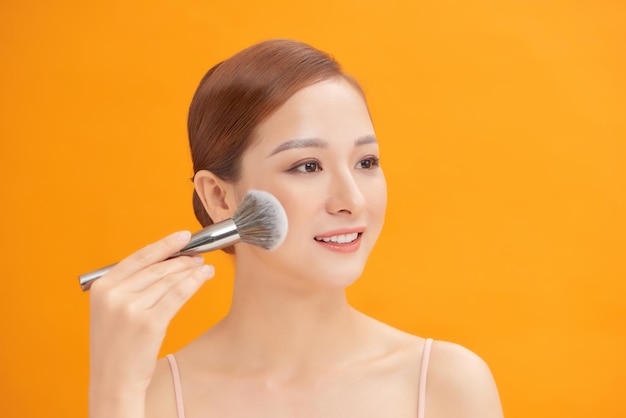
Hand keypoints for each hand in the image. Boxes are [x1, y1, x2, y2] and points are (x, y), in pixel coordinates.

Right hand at [88, 231, 213, 416]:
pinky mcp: (149, 323)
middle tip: (198, 257)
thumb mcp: (111, 310)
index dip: (164, 245)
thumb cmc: (116, 345)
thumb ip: (130, 286)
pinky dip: (194, 283)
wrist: (113, 380)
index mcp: (101, 287)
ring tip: (204, 267)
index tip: (183, 236)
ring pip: (169, 281)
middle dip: (182, 260)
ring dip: (190, 271)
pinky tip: (204, 277)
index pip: (138, 257)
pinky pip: (178, 295)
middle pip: (157, 269)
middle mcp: (114, 295)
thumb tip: (167, 262)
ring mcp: (130, 309)